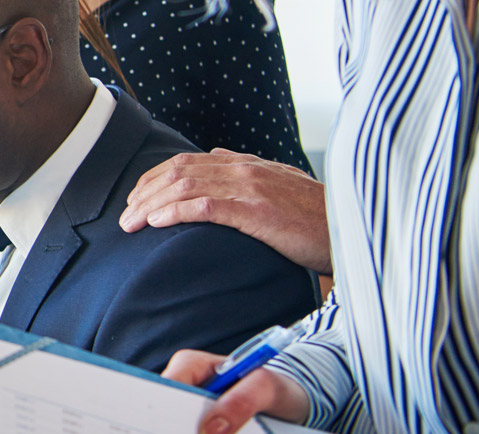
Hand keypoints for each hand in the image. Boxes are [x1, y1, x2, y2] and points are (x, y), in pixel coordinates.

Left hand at [120, 149, 331, 273]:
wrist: (353, 229)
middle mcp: (245, 169)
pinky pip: (204, 206)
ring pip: (184, 186)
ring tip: (131, 224)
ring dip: (151, 205)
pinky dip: (174, 212)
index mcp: (248, 163)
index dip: (154, 180)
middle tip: (125, 217)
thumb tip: (218, 160)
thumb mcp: (281, 187)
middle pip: (178, 172)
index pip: (187, 163)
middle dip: (144, 193)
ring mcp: (250, 187)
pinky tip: (156, 223)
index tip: (137, 200)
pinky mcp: (256, 210)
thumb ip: (249, 175)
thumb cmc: (318, 217)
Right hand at [160, 349, 312, 433]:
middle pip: (164, 412)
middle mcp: (185, 387)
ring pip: (175, 431)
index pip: (166, 386)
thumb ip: (243, 401)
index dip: (162, 409)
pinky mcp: (200, 429)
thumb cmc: (277, 388)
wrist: (291, 404)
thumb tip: (209, 432)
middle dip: (171, 433)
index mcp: (191, 365)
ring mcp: (191, 410)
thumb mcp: (267, 388)